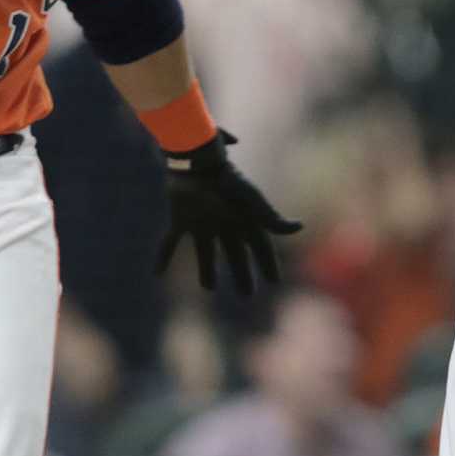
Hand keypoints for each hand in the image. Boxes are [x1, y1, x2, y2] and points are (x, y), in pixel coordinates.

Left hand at [157, 130, 303, 292]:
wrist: (196, 160)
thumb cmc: (227, 180)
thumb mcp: (252, 200)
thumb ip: (272, 218)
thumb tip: (299, 227)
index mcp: (244, 219)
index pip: (260, 247)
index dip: (268, 264)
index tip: (275, 281)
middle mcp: (225, 223)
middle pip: (235, 254)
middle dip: (242, 274)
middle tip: (247, 295)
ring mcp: (202, 222)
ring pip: (206, 252)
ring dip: (206, 269)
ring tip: (208, 287)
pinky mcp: (180, 219)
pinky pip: (170, 242)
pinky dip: (163, 257)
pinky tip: (156, 274)